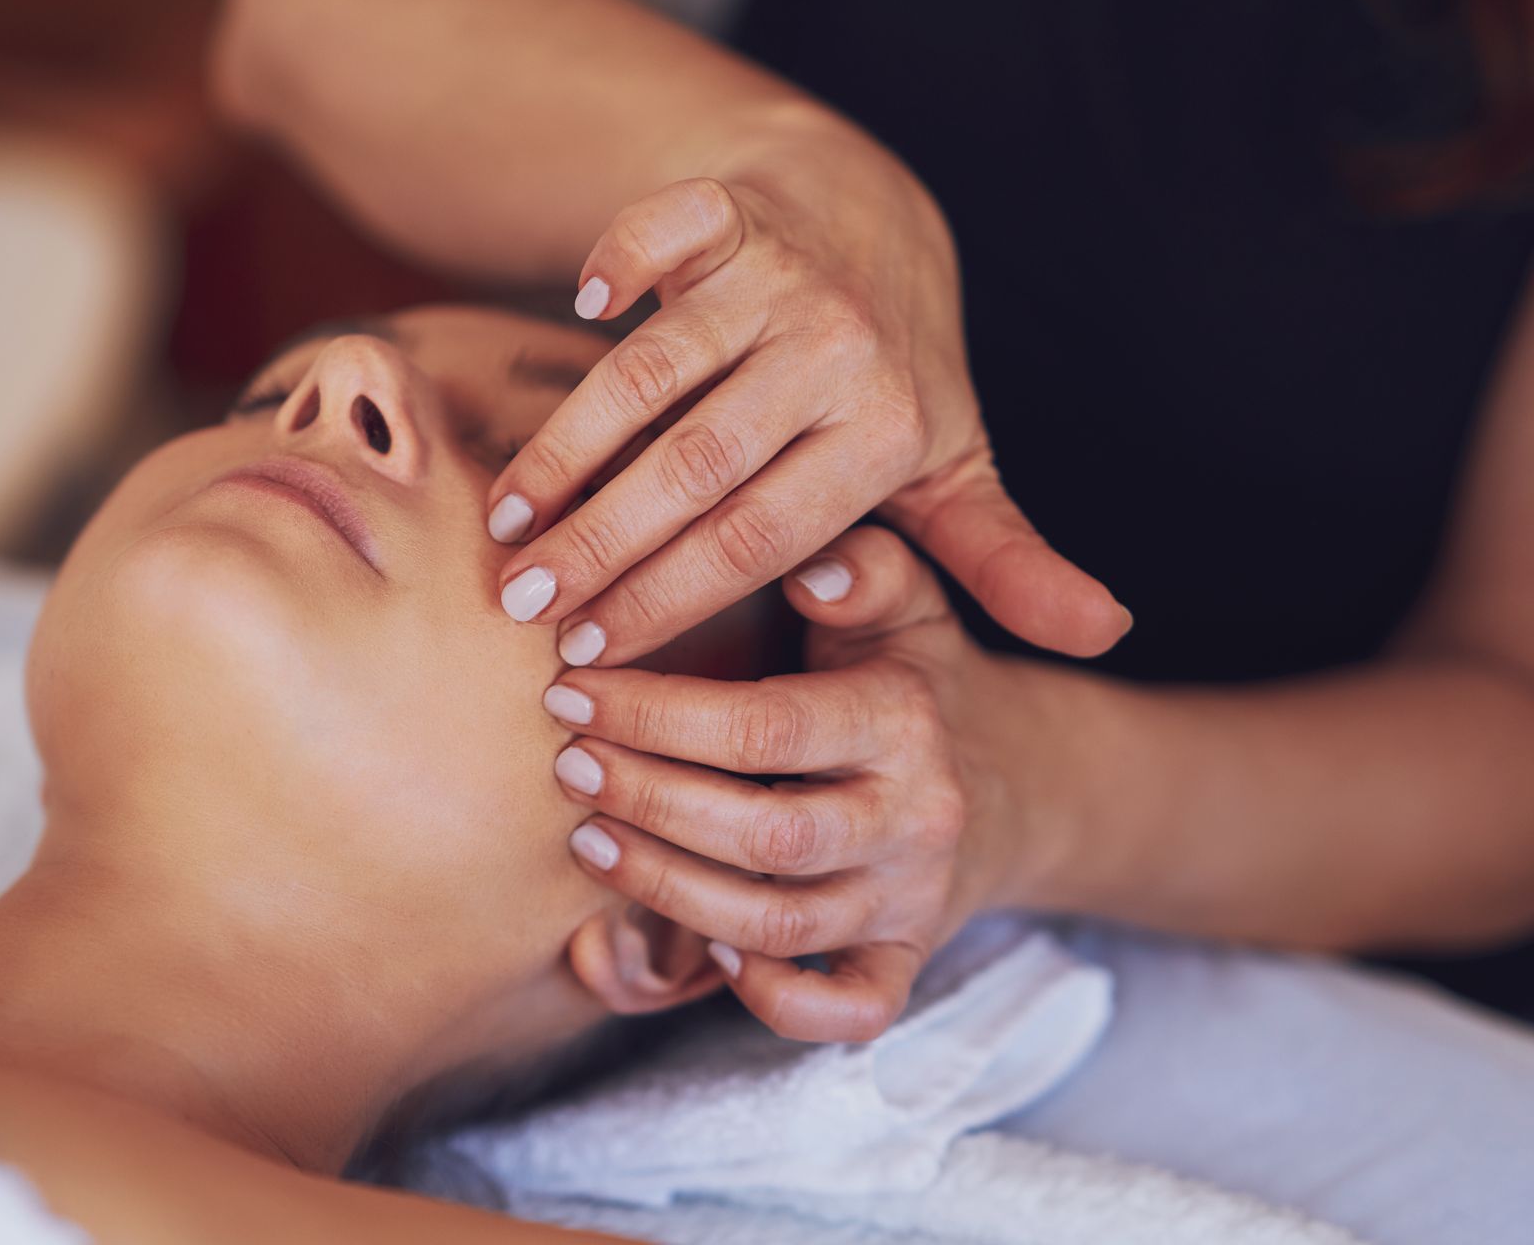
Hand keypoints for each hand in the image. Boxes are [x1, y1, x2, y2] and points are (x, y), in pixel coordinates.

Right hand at [487, 128, 1129, 667]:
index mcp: (888, 433)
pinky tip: (577, 309)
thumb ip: (1005, 558)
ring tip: (507, 523)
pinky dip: (621, 258)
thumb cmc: (899, 377)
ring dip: (569, 447)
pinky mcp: (732, 211)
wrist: (875, 219)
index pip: (759, 538)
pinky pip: (665, 229)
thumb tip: (1111, 632)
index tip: (594, 652)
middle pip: (696, 468)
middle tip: (523, 609)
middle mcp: (839, 351)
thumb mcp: (954, 471)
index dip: (669, 600)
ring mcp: (781, 276)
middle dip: (599, 547)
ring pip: (655, 371)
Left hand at [545, 524, 1047, 1040]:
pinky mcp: (907, 961)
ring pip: (782, 927)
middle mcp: (916, 818)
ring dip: (670, 891)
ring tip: (588, 840)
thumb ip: (858, 566)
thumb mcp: (900, 597)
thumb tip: (806, 563)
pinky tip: (705, 955)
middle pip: (766, 836)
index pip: (765, 727)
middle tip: (568, 765)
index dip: (655, 713)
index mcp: (904, 719)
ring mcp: (913, 900)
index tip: (570, 685)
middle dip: (649, 802)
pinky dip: (775, 1000)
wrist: (1005, 774)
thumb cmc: (907, 669)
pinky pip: (848, 1011)